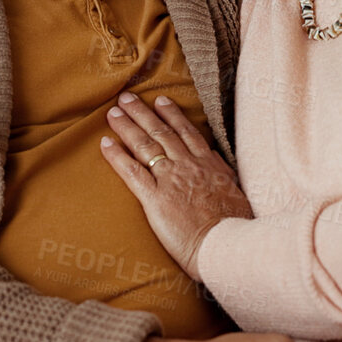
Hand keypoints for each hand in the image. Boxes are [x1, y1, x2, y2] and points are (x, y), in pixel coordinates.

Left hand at [100, 91, 250, 277]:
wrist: (227, 243)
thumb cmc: (235, 224)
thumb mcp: (236, 191)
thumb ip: (222, 173)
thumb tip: (214, 158)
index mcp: (208, 164)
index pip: (186, 132)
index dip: (171, 115)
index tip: (160, 101)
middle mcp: (188, 166)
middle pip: (161, 133)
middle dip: (142, 113)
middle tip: (126, 98)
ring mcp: (170, 180)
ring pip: (145, 146)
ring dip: (127, 127)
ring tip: (113, 113)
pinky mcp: (156, 198)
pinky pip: (132, 172)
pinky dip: (117, 156)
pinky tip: (105, 143)